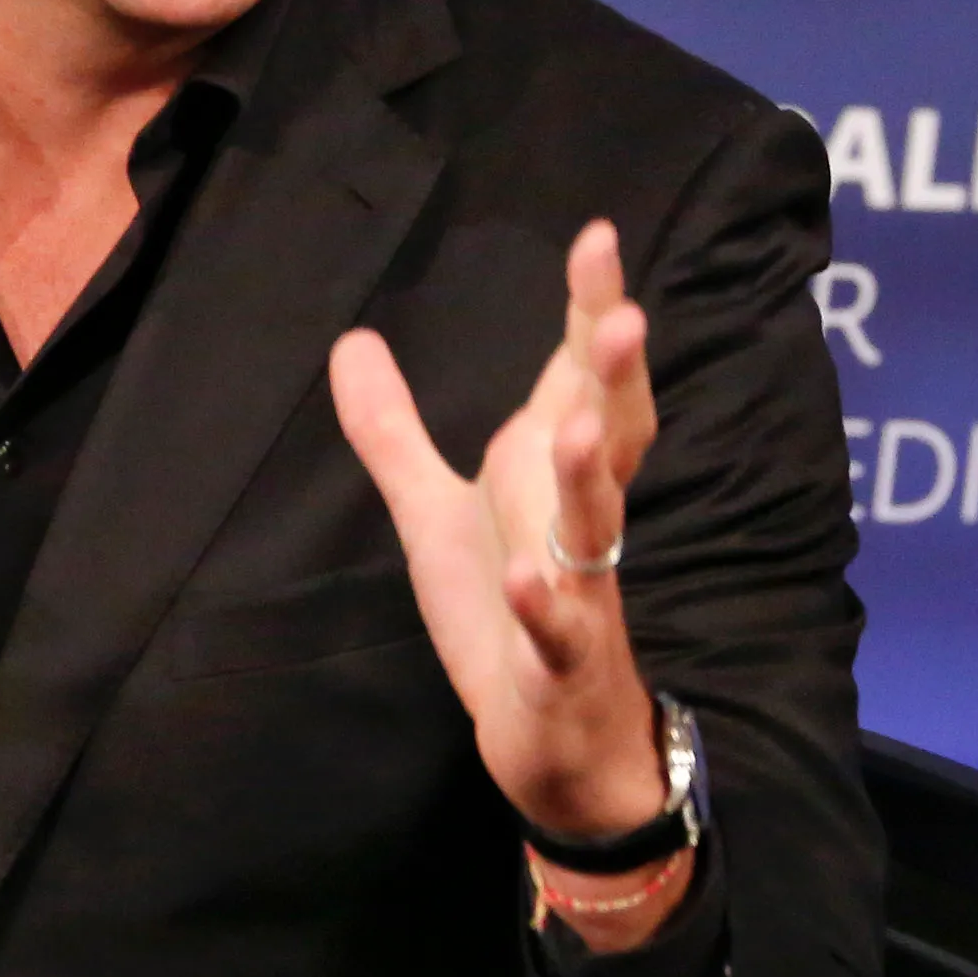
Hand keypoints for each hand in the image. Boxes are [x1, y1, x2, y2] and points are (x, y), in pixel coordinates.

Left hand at [329, 220, 666, 847]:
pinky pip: (558, 635)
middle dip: (617, 380)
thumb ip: (394, 431)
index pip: (583, 382)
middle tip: (625, 315)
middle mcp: (577, 525)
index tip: (597, 237)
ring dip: (585, 483)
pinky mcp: (560, 665)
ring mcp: (578, 595)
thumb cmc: (510, 613)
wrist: (557, 739)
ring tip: (570, 432)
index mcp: (553, 479)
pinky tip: (523, 581)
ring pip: (595, 531)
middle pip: (610, 440)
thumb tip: (352, 339)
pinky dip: (542, 609)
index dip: (593, 313)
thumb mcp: (435, 513)